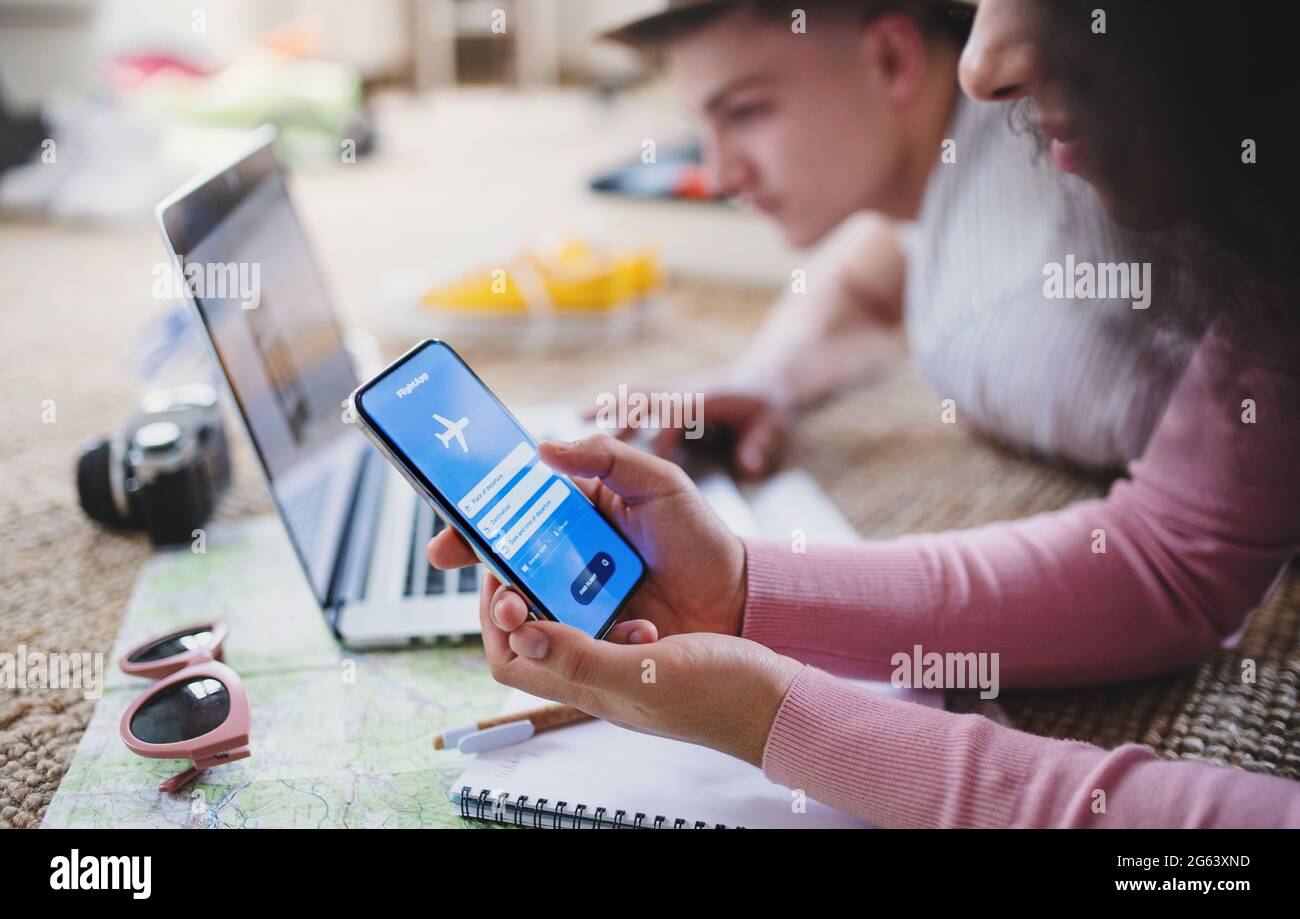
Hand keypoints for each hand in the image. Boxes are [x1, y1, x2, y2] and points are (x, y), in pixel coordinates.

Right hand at [427, 433, 747, 636]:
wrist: (738, 597)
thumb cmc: (698, 535)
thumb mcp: (658, 482)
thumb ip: (605, 456)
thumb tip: (541, 448)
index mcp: (570, 516)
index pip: (504, 521)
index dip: (468, 533)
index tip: (445, 548)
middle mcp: (564, 560)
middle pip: (504, 573)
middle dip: (490, 587)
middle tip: (501, 596)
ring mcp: (577, 604)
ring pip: (526, 615)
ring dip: (519, 620)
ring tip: (528, 616)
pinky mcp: (594, 642)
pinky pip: (564, 648)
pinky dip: (569, 645)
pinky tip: (619, 630)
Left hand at [475, 568, 803, 766]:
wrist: (778, 701)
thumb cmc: (721, 696)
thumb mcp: (647, 673)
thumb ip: (582, 657)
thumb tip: (522, 632)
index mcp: (587, 689)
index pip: (510, 657)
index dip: (495, 617)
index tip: (502, 572)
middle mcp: (596, 676)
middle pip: (533, 635)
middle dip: (525, 592)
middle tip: (531, 549)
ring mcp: (622, 661)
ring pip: (569, 620)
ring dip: (566, 587)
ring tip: (574, 554)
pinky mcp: (648, 645)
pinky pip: (610, 613)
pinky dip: (609, 591)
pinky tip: (626, 578)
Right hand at [585, 370, 790, 478]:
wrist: (769, 376)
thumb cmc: (767, 401)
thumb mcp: (771, 422)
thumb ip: (759, 444)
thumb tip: (749, 465)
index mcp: (705, 400)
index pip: (676, 415)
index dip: (662, 437)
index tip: (650, 462)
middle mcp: (684, 392)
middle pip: (645, 399)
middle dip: (618, 412)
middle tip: (585, 425)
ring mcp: (674, 391)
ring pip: (635, 397)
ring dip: (609, 406)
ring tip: (578, 418)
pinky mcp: (669, 395)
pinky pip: (636, 399)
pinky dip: (614, 407)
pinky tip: (590, 418)